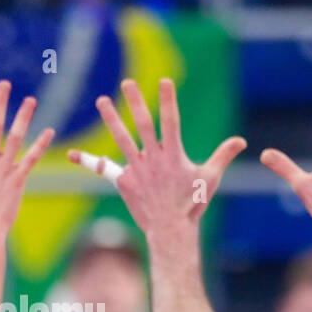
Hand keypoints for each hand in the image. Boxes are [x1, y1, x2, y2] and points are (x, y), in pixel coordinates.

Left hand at [75, 78, 244, 237]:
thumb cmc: (192, 203)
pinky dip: (88, 162)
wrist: (171, 229)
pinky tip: (70, 155)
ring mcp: (137, 170)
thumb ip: (223, 155)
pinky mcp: (124, 182)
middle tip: (127, 82)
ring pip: (122, 139)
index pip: (171, 122)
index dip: (168, 101)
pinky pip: (104, 169)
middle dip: (135, 102)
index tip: (164, 82)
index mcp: (174, 155)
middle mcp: (154, 159)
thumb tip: (242, 141)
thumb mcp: (210, 178)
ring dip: (111, 119)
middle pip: (143, 124)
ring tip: (100, 100)